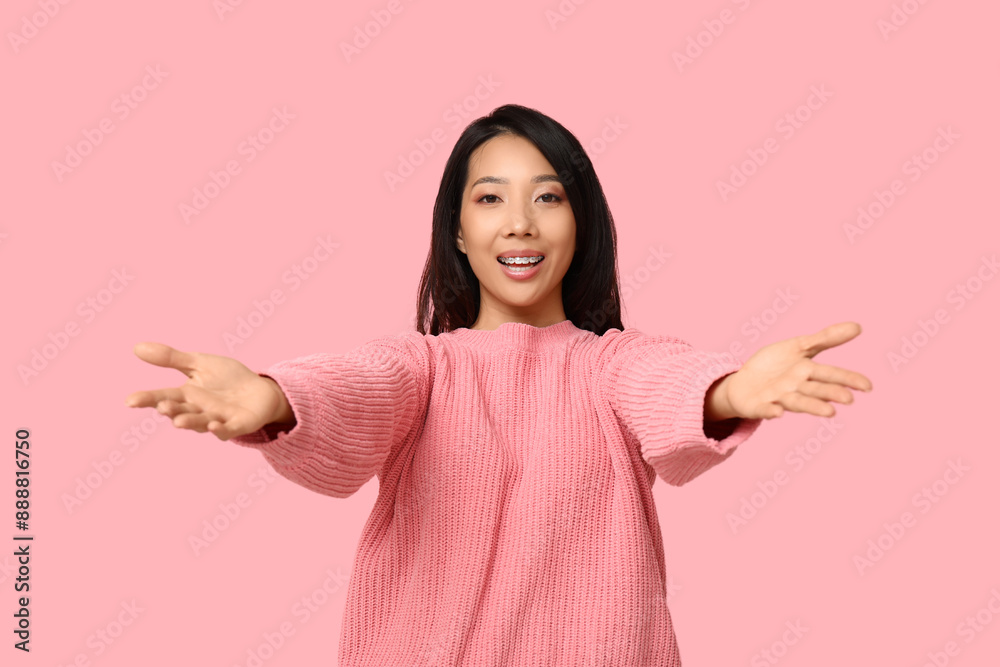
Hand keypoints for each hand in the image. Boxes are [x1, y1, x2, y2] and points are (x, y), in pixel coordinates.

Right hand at [124, 342, 291, 440]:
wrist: (260, 390)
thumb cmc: (227, 378)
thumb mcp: (199, 364)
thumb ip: (171, 359)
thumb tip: (137, 348)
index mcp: (187, 396)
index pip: (163, 397)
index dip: (147, 399)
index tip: (130, 400)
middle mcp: (199, 410)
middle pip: (181, 411)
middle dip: (171, 410)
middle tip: (162, 406)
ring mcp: (218, 419)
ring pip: (201, 423)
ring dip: (190, 422)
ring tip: (178, 421)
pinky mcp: (238, 425)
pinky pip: (228, 430)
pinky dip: (221, 430)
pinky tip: (214, 425)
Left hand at [712, 321, 872, 419]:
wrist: (743, 382)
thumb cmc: (775, 366)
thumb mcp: (798, 347)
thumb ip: (825, 339)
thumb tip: (858, 326)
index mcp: (807, 373)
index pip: (831, 374)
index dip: (848, 380)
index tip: (868, 386)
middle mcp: (796, 388)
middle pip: (815, 390)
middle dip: (831, 393)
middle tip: (848, 399)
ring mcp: (777, 398)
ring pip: (796, 402)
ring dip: (811, 407)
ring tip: (830, 412)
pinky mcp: (757, 406)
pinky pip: (764, 409)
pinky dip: (770, 411)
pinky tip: (777, 412)